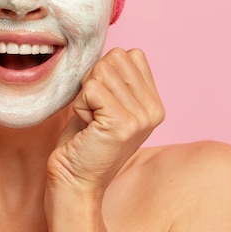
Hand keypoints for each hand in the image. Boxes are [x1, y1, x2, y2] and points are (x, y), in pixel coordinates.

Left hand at [47, 48, 164, 196]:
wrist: (75, 180)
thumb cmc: (84, 140)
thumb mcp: (110, 104)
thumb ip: (119, 78)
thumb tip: (116, 51)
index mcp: (154, 103)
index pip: (130, 54)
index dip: (105, 73)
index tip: (102, 103)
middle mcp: (154, 109)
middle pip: (114, 58)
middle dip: (93, 81)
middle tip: (94, 113)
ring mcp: (141, 116)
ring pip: (101, 71)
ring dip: (85, 95)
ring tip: (91, 120)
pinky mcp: (122, 123)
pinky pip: (91, 88)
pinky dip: (80, 105)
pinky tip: (87, 126)